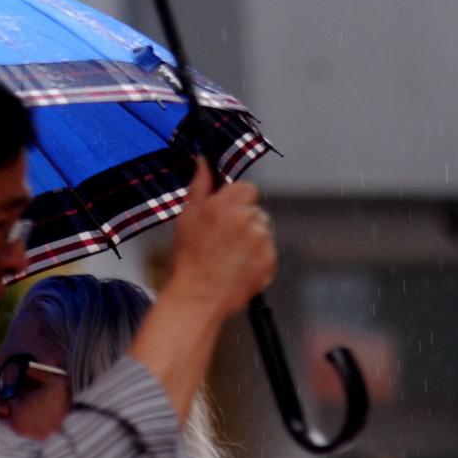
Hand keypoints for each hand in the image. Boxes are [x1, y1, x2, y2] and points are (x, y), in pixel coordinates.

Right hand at [161, 164, 274, 320]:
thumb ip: (201, 184)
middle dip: (242, 221)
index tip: (225, 213)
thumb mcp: (187, 216)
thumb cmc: (189, 258)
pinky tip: (237, 267)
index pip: (247, 189)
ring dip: (250, 239)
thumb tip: (205, 161)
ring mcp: (262, 242)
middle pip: (254, 211)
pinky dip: (256, 258)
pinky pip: (267, 252)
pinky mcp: (270, 261)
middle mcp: (249, 220)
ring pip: (262, 231)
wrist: (198, 297)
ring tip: (229, 256)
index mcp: (228, 204)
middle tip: (223, 239)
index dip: (236, 200)